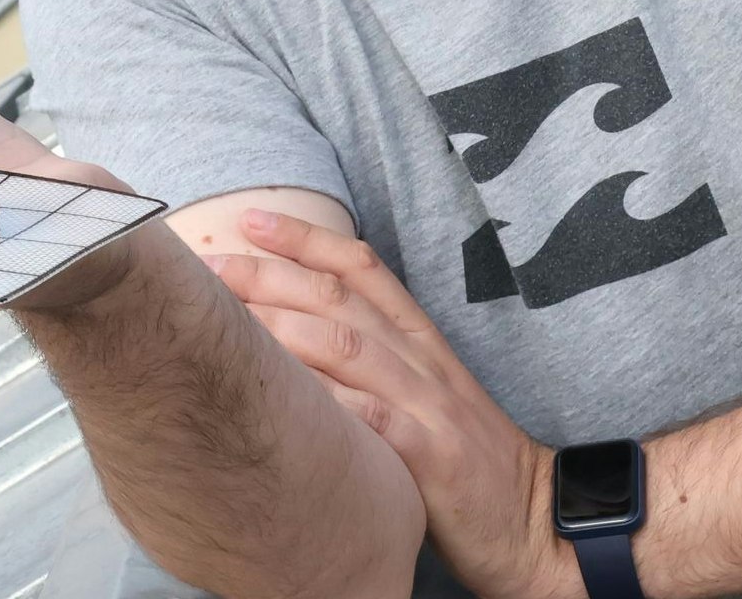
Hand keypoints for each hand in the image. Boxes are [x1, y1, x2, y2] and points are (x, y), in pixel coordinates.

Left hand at [211, 208, 576, 598]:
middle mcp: (422, 361)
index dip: (307, 239)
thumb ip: (377, 360)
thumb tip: (298, 332)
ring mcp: (428, 406)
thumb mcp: (426, 395)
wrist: (532, 520)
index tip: (252, 220)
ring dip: (282, 326)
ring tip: (225, 318)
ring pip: (349, 346)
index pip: (363, 268)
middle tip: (209, 266)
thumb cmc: (464, 461)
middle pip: (340, 299)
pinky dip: (326, 401)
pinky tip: (282, 394)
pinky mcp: (431, 457)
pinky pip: (372, 418)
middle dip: (270, 275)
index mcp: (421, 341)